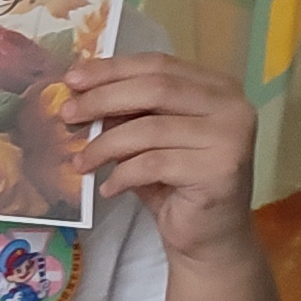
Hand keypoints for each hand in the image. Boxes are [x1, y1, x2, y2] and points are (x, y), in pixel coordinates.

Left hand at [61, 53, 257, 261]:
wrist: (209, 236)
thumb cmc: (175, 182)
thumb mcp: (148, 138)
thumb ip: (128, 111)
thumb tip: (78, 91)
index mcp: (217, 87)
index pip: (159, 64)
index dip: (112, 69)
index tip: (71, 79)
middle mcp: (232, 106)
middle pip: (155, 89)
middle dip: (102, 100)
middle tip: (67, 116)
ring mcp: (232, 137)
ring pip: (149, 129)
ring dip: (105, 145)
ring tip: (81, 163)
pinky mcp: (220, 170)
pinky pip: (153, 164)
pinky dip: (122, 175)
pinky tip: (108, 188)